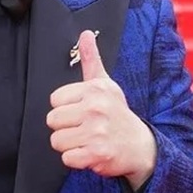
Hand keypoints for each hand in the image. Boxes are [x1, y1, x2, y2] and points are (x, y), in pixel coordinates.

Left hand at [47, 30, 156, 188]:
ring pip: (56, 140)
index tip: (81, 110)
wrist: (140, 145)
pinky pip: (67, 158)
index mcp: (94, 89)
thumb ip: (91, 59)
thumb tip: (85, 33)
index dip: (65, 107)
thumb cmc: (117, 113)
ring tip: (87, 139)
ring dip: (69, 145)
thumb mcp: (105, 84)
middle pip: (52, 120)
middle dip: (65, 127)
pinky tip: (90, 152)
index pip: (54, 99)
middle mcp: (95, 108)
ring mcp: (96, 132)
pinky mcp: (97, 154)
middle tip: (84, 127)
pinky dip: (76, 160)